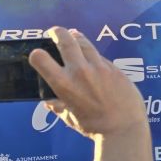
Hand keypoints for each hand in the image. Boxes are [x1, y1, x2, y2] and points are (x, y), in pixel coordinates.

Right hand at [28, 27, 146, 139]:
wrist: (124, 128)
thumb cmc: (94, 127)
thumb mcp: (70, 118)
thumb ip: (58, 107)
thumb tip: (49, 102)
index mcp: (63, 84)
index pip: (40, 58)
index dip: (37, 54)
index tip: (39, 54)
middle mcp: (80, 71)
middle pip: (65, 40)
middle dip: (57, 32)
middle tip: (55, 32)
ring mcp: (100, 68)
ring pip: (85, 43)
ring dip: (77, 37)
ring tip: (74, 35)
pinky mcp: (115, 69)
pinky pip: (101, 57)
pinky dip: (94, 56)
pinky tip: (94, 60)